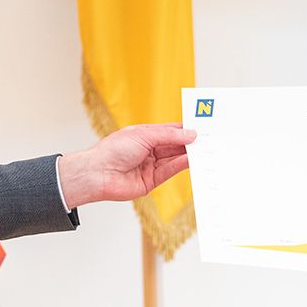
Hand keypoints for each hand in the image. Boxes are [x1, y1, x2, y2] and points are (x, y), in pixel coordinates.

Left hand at [56, 124, 194, 207]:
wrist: (98, 173)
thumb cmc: (114, 150)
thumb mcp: (144, 135)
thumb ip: (169, 136)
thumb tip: (190, 134)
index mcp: (145, 135)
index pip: (170, 131)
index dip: (185, 128)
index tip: (202, 126)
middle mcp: (149, 150)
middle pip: (175, 146)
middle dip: (190, 142)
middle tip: (208, 139)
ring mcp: (151, 166)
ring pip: (175, 159)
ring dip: (189, 154)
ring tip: (205, 148)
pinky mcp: (152, 181)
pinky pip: (170, 171)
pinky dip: (182, 165)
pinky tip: (192, 158)